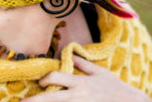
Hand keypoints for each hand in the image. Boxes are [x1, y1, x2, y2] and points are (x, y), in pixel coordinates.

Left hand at [20, 55, 151, 101]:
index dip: (44, 78)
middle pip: (51, 97)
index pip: (56, 77)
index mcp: (80, 82)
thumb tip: (71, 54)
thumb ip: (83, 64)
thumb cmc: (115, 88)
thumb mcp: (100, 73)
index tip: (39, 82)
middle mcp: (77, 96)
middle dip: (35, 101)